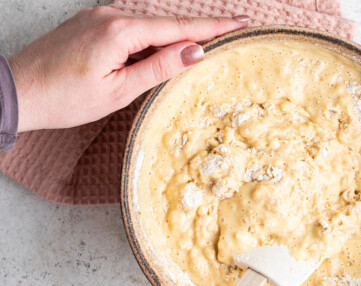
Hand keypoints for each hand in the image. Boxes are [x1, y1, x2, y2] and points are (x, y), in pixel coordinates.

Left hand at [8, 7, 248, 131]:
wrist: (17, 91)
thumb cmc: (65, 98)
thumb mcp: (119, 90)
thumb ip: (159, 67)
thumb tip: (194, 51)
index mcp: (120, 30)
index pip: (178, 28)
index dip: (213, 27)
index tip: (240, 23)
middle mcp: (110, 14)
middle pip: (166, 24)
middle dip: (199, 30)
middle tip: (231, 31)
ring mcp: (98, 16)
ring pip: (148, 27)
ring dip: (173, 37)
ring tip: (201, 45)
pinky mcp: (90, 23)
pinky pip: (130, 28)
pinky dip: (150, 39)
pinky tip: (162, 49)